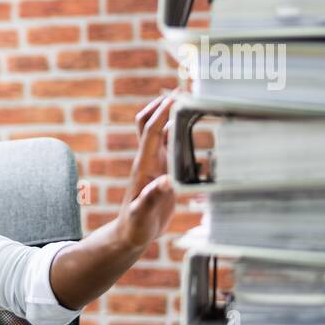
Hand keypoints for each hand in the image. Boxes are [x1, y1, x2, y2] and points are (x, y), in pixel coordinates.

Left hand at [117, 92, 177, 249]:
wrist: (131, 234)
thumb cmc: (134, 226)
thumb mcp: (142, 214)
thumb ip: (151, 198)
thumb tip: (164, 181)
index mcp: (144, 166)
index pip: (151, 132)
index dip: (162, 112)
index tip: (175, 95)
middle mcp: (149, 160)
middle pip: (150, 123)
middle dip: (162, 105)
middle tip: (182, 90)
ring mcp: (156, 165)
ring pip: (162, 133)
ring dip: (172, 116)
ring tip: (191, 101)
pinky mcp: (163, 172)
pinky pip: (171, 147)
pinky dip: (180, 134)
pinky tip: (194, 130)